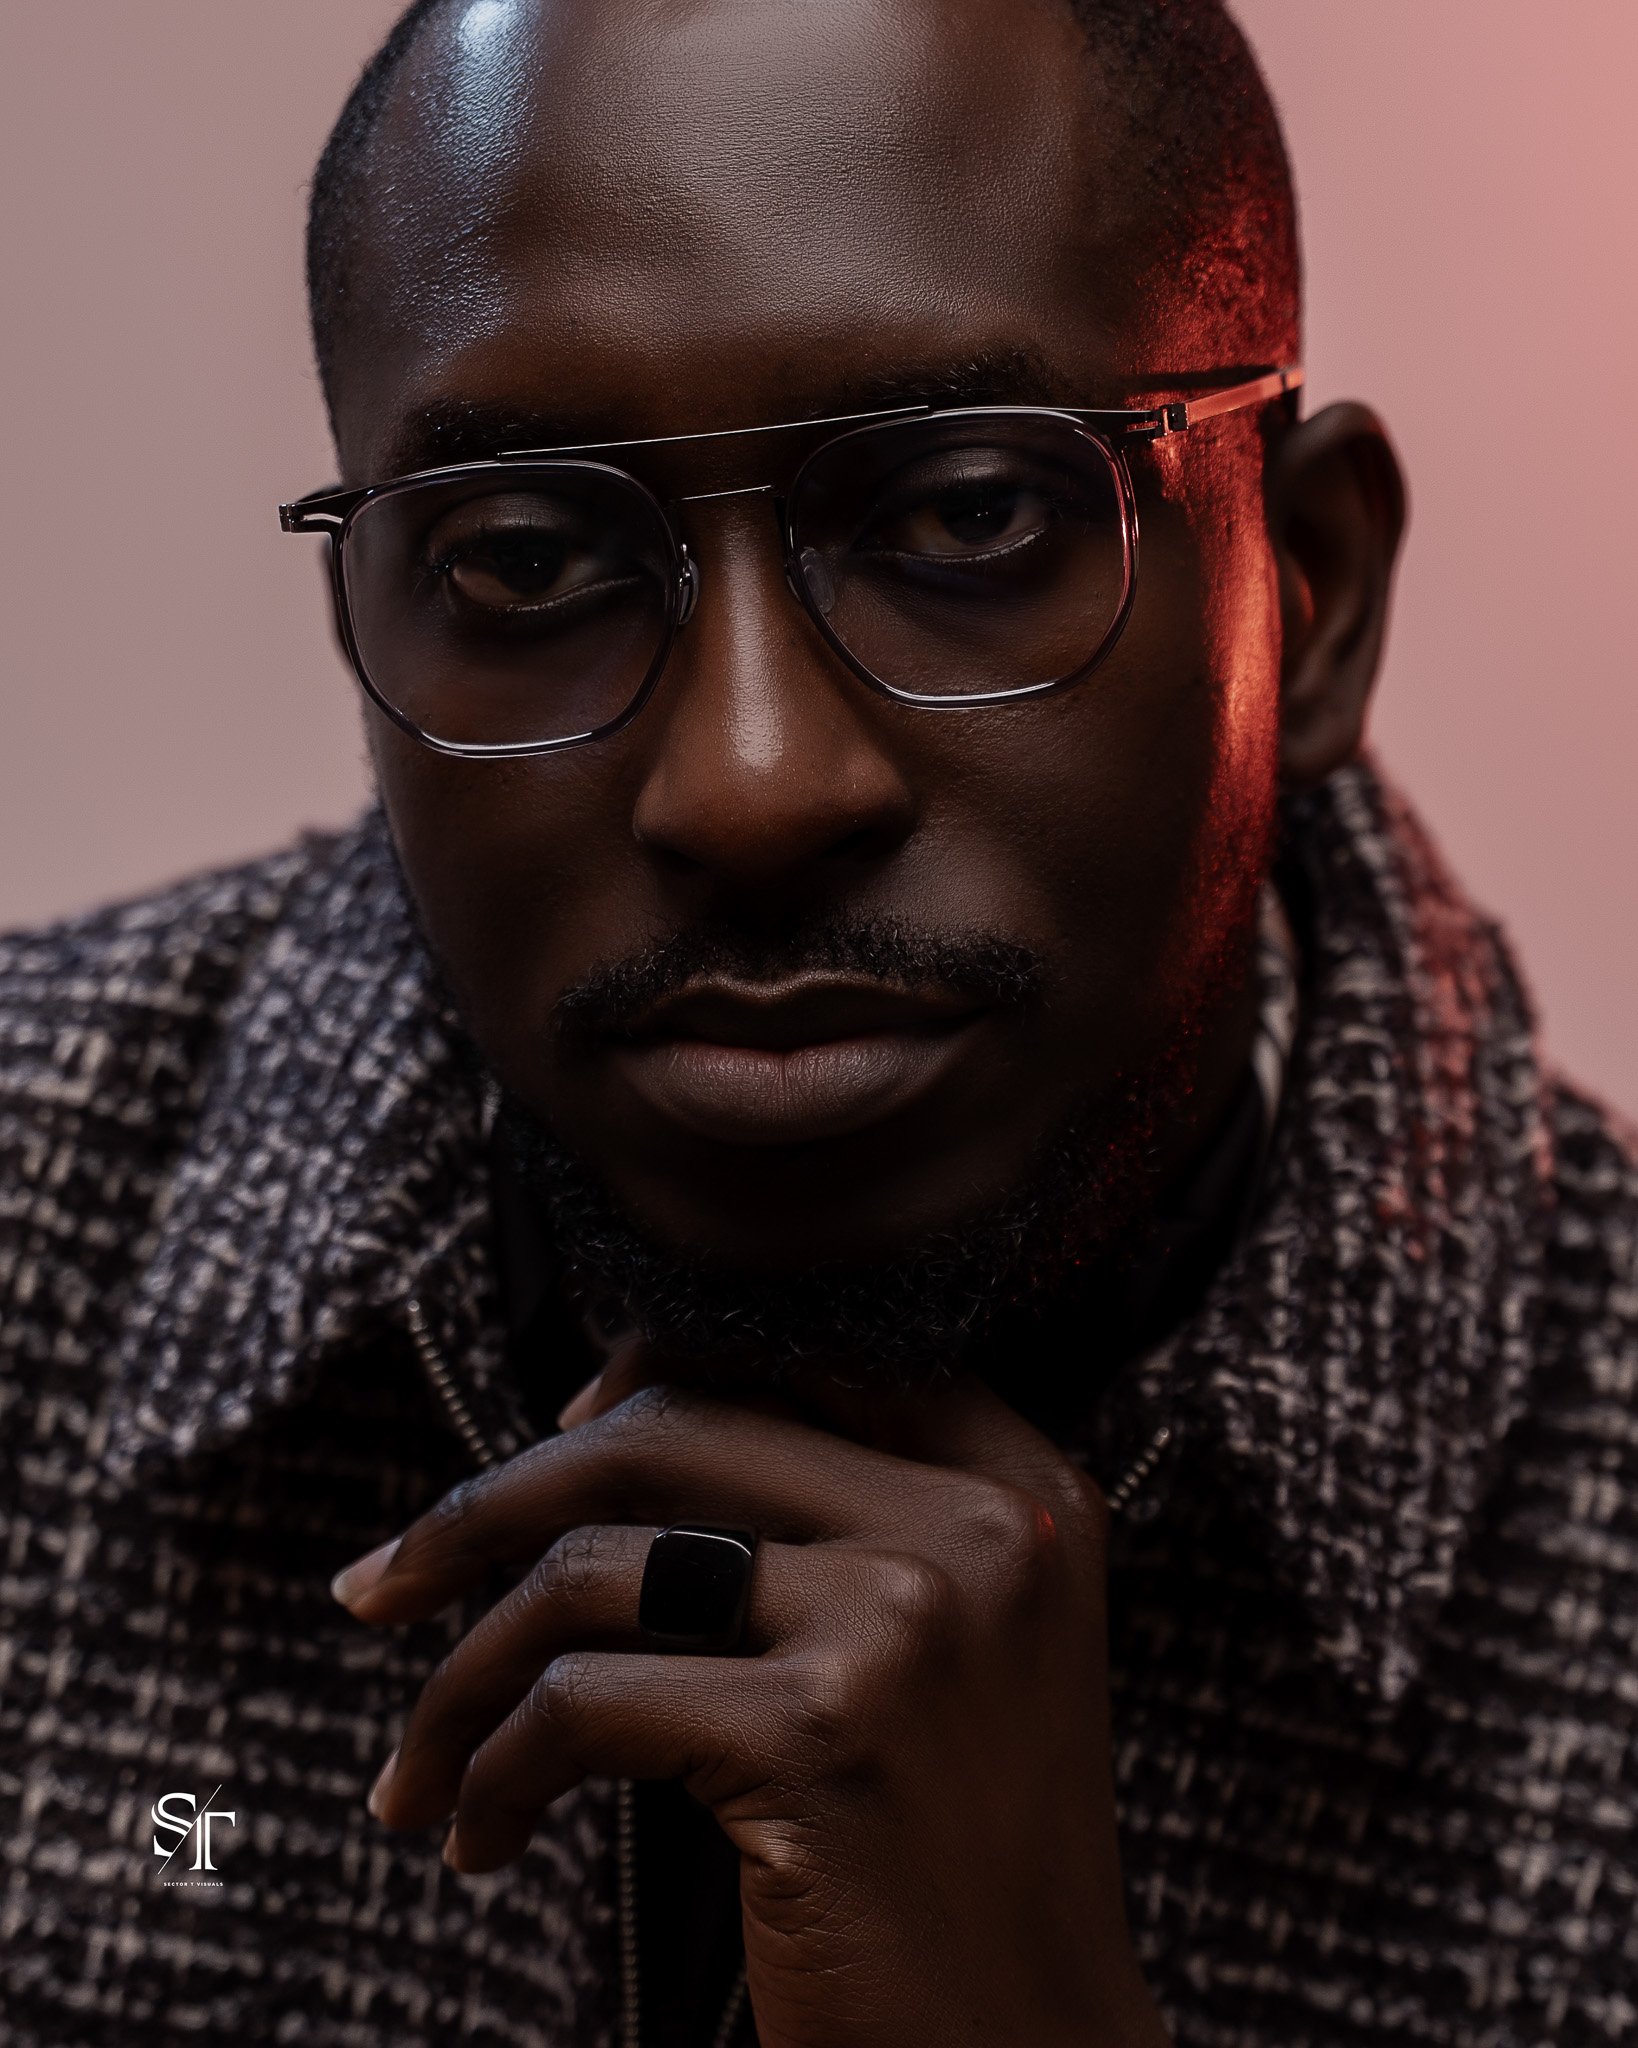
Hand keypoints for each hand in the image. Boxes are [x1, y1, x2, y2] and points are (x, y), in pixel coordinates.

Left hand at [335, 1360, 1169, 2047]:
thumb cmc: (951, 1858)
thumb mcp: (941, 1646)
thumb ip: (830, 1518)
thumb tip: (596, 1415)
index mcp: (1012, 1486)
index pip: (784, 1352)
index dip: (633, 1384)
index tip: (532, 1463)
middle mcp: (977, 1525)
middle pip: (668, 1431)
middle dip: (489, 1505)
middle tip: (386, 1587)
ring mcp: (906, 1619)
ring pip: (594, 1569)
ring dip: (463, 1672)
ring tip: (423, 1763)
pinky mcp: (824, 1734)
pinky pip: (580, 1701)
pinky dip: (490, 1768)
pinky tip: (480, 1833)